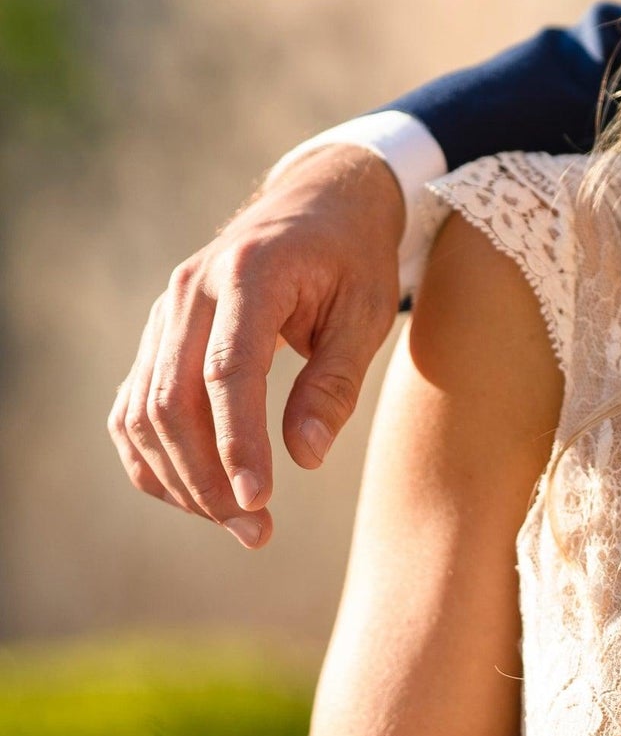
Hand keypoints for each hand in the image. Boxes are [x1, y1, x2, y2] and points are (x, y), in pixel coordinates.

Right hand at [107, 143, 405, 546]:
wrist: (319, 204)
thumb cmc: (353, 258)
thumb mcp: (369, 311)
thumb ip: (336, 381)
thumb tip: (305, 456)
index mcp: (248, 275)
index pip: (227, 370)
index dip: (237, 442)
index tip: (258, 501)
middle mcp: (189, 291)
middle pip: (173, 401)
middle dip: (207, 477)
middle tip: (256, 531)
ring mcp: (164, 313)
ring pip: (144, 412)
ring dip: (181, 478)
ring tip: (238, 522)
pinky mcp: (158, 336)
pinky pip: (135, 407)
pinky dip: (156, 458)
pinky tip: (199, 494)